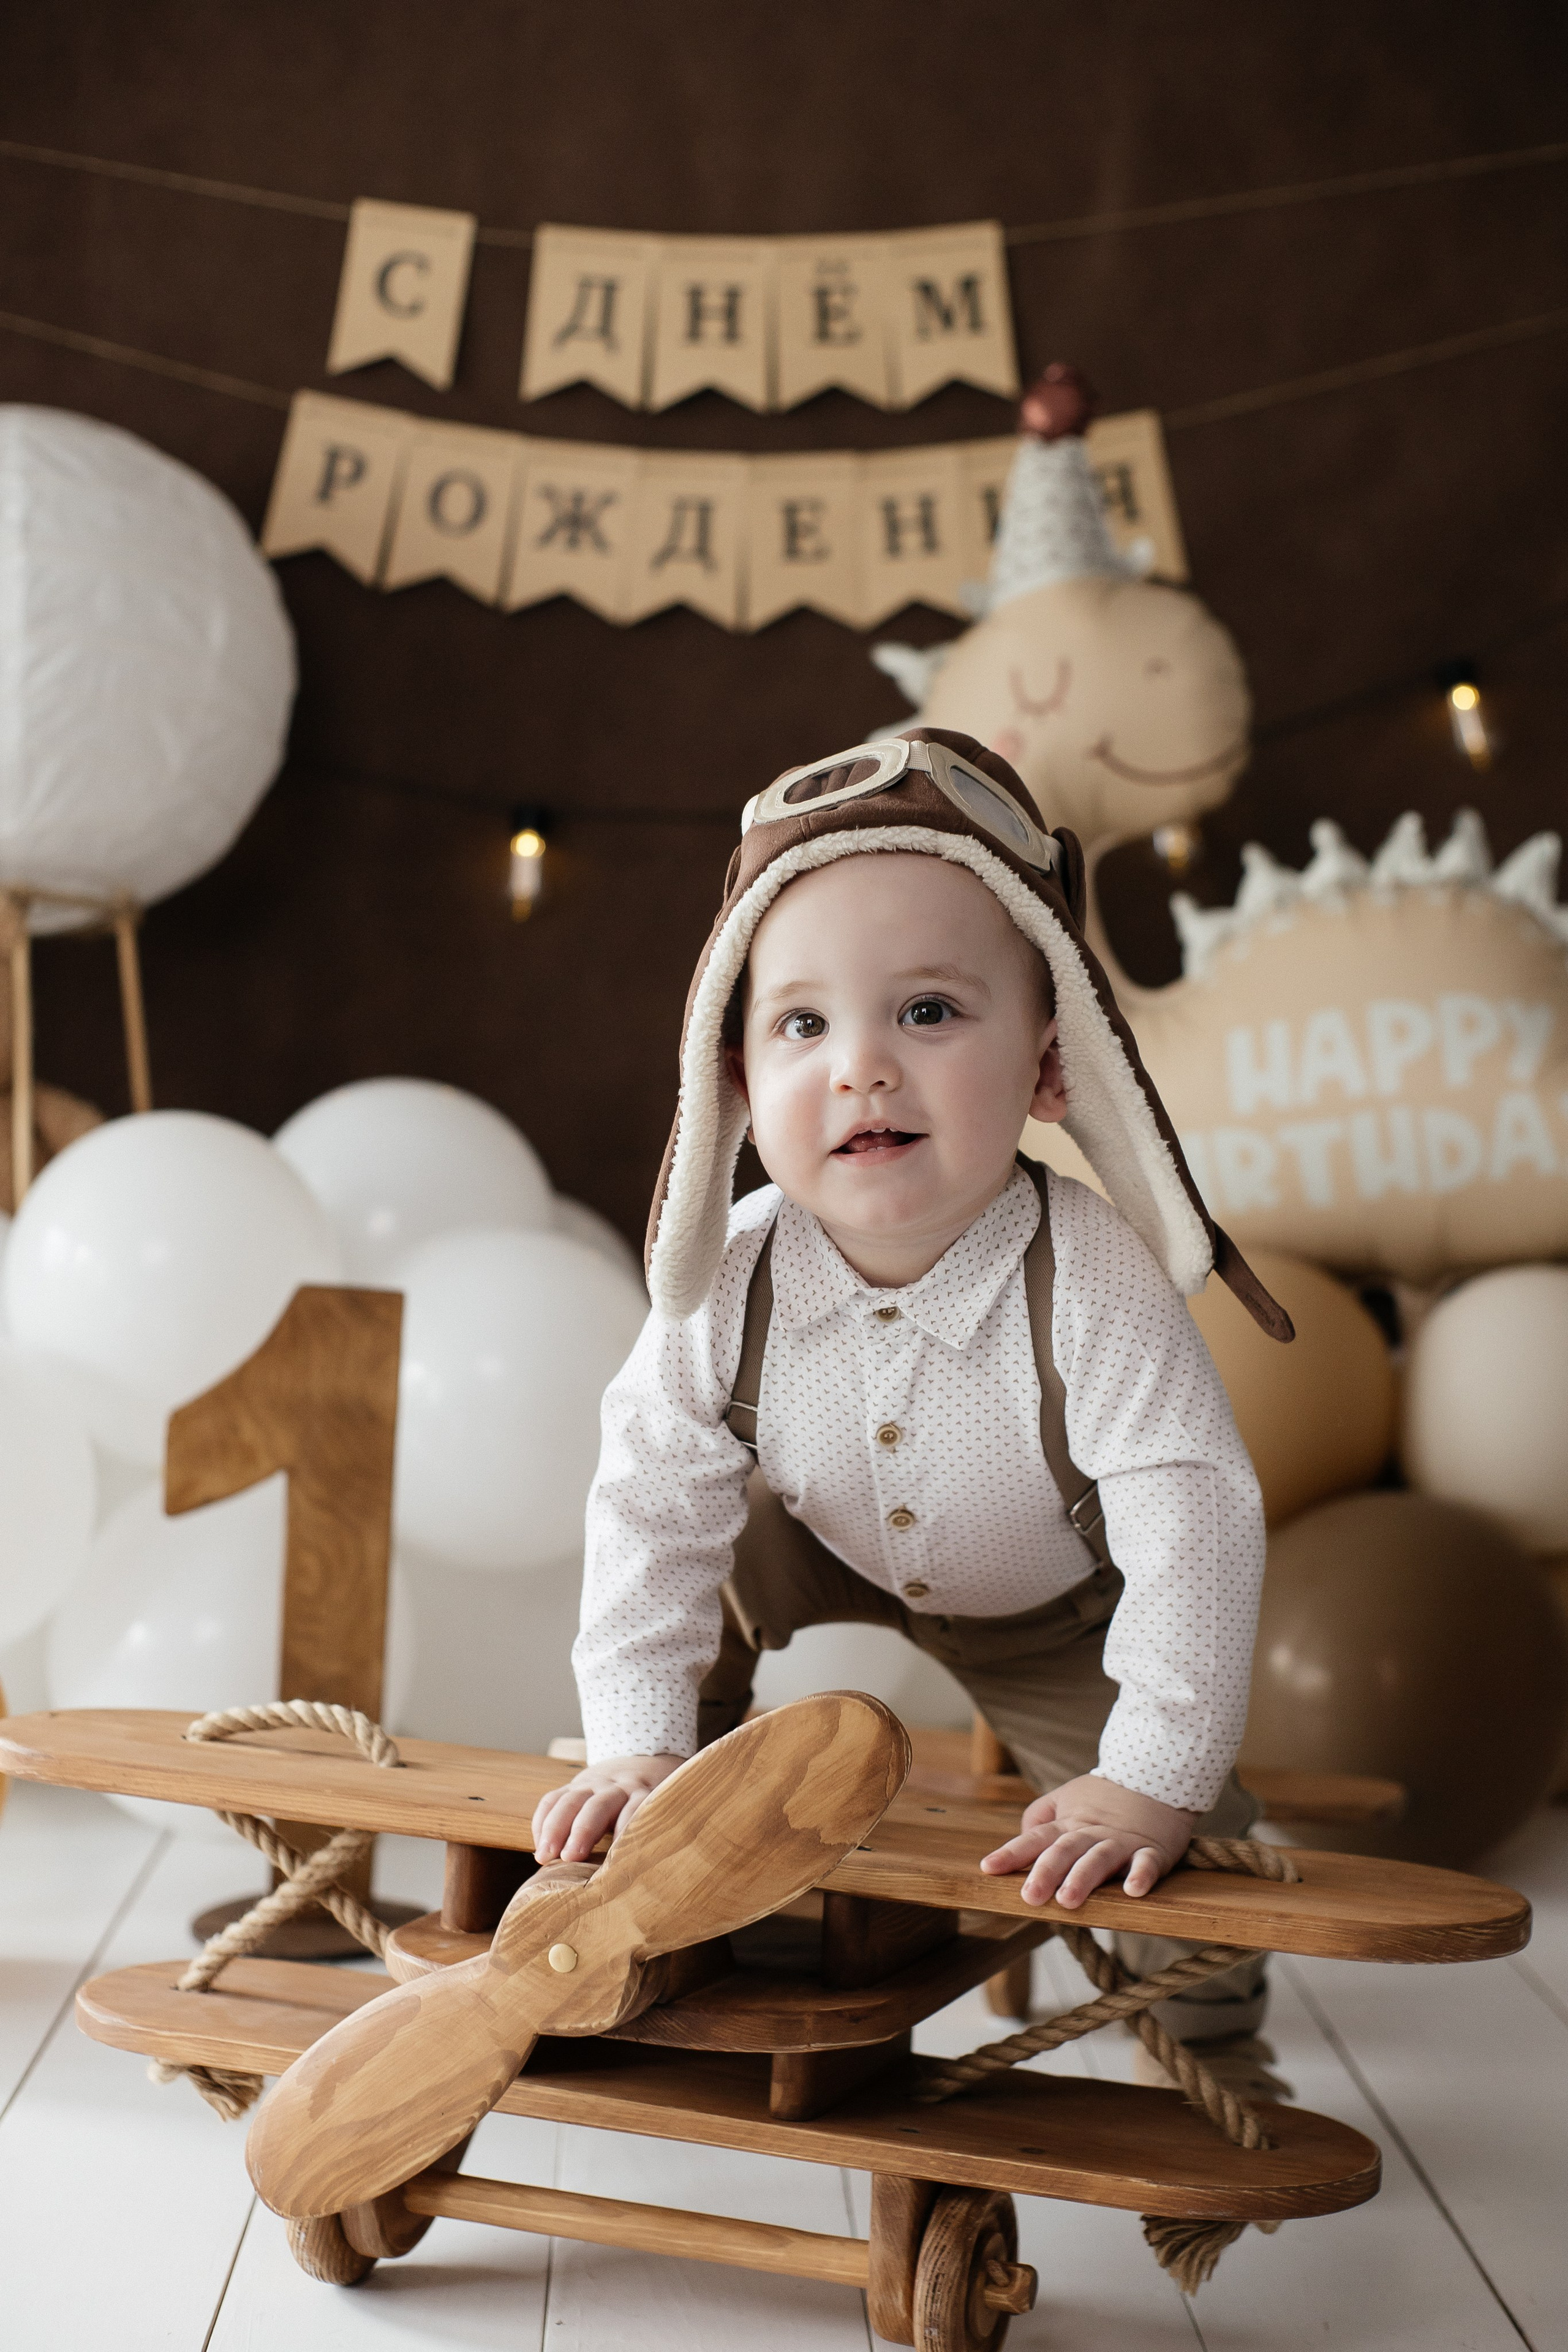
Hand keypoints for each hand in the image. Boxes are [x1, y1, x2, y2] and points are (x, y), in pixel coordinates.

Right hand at [531, 1753, 685, 1862]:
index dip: (625, 1831)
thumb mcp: (664, 1813)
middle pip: (599, 1804)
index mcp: (645, 1792)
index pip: (636, 1808)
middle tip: (570, 1857)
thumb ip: (658, 1836)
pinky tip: (539, 1847)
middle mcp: (618, 1786)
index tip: (616, 1861)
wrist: (645, 1762)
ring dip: (555, 1828)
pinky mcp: (572, 1785)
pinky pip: (552, 1799)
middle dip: (583, 1830)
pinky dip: (542, 1822)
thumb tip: (659, 1884)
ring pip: (571, 1800)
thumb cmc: (656, 1805)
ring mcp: (593, 1783)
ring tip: (544, 1857)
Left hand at [979, 1773, 1194, 1908]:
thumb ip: (1040, 1818)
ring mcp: (1122, 1841)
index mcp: (1069, 1823)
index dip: (1012, 1853)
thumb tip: (1020, 1842)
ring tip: (1068, 1900)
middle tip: (1031, 1897)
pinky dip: (1141, 1875)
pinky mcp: (1153, 1850)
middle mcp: (1092, 1832)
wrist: (1155, 1774)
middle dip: (1047, 1872)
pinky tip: (1133, 1891)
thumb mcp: (1066, 1799)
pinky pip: (1147, 1862)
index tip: (988, 1868)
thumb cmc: (1106, 1795)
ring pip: (1100, 1858)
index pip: (1037, 1837)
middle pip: (1066, 1850)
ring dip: (1084, 1878)